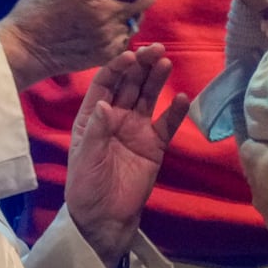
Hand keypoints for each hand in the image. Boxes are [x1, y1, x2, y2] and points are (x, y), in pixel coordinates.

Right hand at [0, 0, 156, 89]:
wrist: (25, 49)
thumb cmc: (38, 9)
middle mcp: (105, 14)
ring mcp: (108, 37)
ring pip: (138, 18)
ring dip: (129, 12)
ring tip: (103, 12)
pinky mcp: (108, 54)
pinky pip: (127, 37)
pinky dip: (119, 30)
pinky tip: (98, 29)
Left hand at [65, 44, 189, 267]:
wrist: (104, 219)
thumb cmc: (86, 186)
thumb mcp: (85, 158)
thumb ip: (96, 131)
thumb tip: (105, 104)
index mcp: (93, 116)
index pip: (105, 84)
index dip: (117, 68)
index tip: (131, 57)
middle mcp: (115, 117)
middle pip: (129, 85)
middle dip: (141, 66)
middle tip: (155, 49)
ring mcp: (136, 129)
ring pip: (148, 98)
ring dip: (157, 80)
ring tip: (166, 62)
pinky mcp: (154, 146)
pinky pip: (166, 124)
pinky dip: (175, 112)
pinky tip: (182, 98)